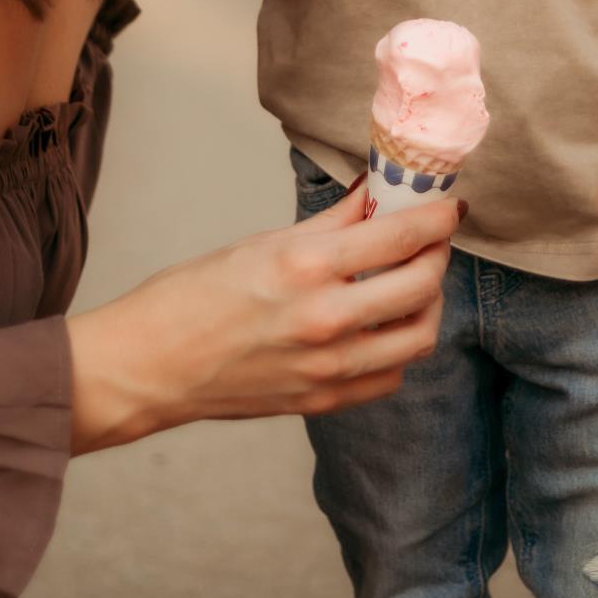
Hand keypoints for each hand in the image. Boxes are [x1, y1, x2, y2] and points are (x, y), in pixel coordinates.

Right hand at [68, 183, 460, 450]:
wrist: (149, 365)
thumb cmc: (190, 297)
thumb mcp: (262, 242)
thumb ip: (331, 223)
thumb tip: (375, 196)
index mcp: (305, 267)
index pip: (402, 236)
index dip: (437, 216)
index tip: (447, 206)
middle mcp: (325, 320)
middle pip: (422, 283)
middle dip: (437, 254)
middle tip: (430, 239)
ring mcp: (327, 369)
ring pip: (418, 336)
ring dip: (427, 304)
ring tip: (411, 283)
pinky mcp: (322, 402)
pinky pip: (389, 377)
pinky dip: (397, 349)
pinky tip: (380, 327)